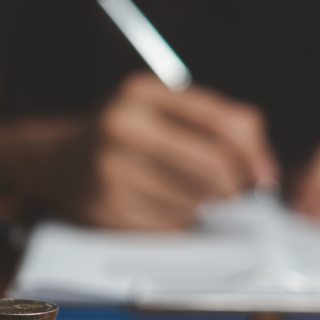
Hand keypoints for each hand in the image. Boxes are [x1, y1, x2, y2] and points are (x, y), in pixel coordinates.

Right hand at [55, 72, 278, 229]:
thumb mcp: (162, 111)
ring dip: (204, 209)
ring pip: (194, 201)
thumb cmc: (123, 137)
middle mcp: (124, 126)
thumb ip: (216, 125)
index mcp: (143, 93)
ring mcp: (111, 168)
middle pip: (211, 167)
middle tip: (235, 196)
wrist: (54, 161)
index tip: (265, 175)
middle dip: (234, 188)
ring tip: (187, 196)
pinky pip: (169, 226)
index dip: (253, 153)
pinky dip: (179, 224)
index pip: (221, 123)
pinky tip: (164, 209)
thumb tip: (262, 169)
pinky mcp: (107, 206)